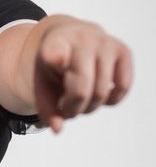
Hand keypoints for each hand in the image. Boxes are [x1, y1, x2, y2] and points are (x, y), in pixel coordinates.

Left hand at [33, 19, 132, 133]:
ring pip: (101, 92)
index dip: (57, 57)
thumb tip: (58, 129)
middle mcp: (81, 39)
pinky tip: (100, 95)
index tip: (57, 60)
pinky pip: (123, 87)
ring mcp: (105, 43)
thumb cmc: (55, 66)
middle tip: (66, 109)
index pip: (56, 52)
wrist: (71, 37)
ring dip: (90, 107)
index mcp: (53, 44)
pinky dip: (112, 100)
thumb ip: (47, 109)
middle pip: (81, 90)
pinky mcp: (123, 50)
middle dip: (73, 109)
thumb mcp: (42, 85)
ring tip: (80, 101)